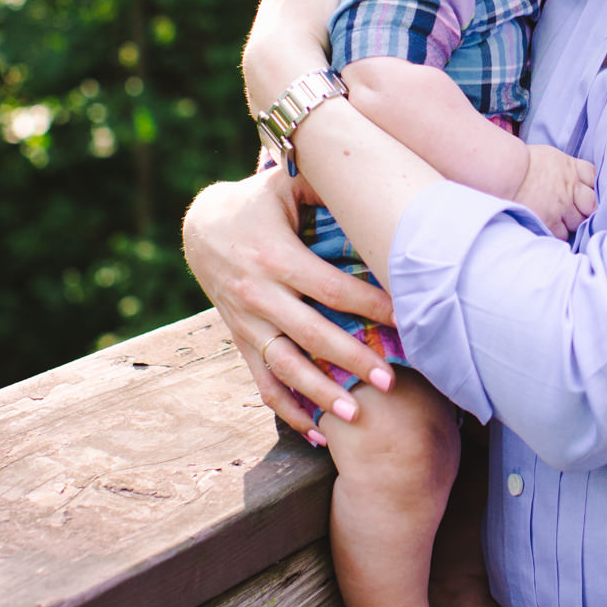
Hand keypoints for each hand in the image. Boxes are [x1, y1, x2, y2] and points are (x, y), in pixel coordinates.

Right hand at [182, 167, 398, 438]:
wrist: (200, 227)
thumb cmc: (257, 202)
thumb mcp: (284, 183)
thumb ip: (322, 182)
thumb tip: (368, 173)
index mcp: (275, 257)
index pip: (330, 288)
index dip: (369, 305)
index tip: (405, 319)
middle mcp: (259, 295)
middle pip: (311, 334)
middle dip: (351, 358)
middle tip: (390, 379)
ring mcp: (247, 322)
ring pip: (285, 366)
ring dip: (320, 393)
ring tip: (357, 416)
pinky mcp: (240, 340)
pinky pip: (263, 382)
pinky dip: (288, 409)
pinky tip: (316, 433)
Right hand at [511, 144, 596, 238]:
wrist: (506, 171)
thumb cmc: (522, 162)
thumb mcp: (550, 157)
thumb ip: (564, 168)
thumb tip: (567, 175)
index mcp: (571, 168)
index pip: (593, 178)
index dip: (591, 186)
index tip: (583, 190)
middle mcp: (570, 188)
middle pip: (591, 204)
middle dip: (586, 208)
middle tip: (575, 209)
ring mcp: (562, 207)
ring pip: (578, 222)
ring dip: (571, 222)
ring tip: (559, 218)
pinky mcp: (550, 221)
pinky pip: (562, 234)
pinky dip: (558, 232)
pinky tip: (550, 226)